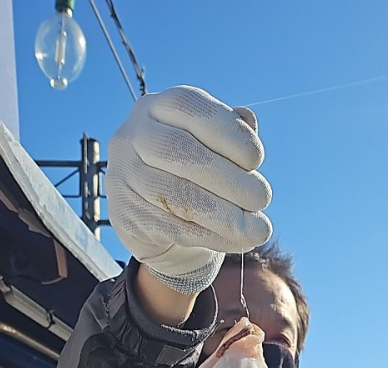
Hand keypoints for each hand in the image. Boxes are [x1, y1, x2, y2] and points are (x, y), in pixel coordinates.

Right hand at [106, 86, 271, 294]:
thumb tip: (249, 121)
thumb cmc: (193, 177)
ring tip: (259, 228)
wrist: (158, 228)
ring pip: (180, 196)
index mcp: (156, 107)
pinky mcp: (128, 219)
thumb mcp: (211, 148)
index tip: (257, 160)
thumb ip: (230, 134)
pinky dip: (214, 237)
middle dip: (230, 178)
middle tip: (263, 198)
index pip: (190, 106)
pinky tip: (238, 240)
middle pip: (182, 152)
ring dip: (227, 215)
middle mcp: (131, 138)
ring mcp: (124, 179)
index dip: (228, 131)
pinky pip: (176, 229)